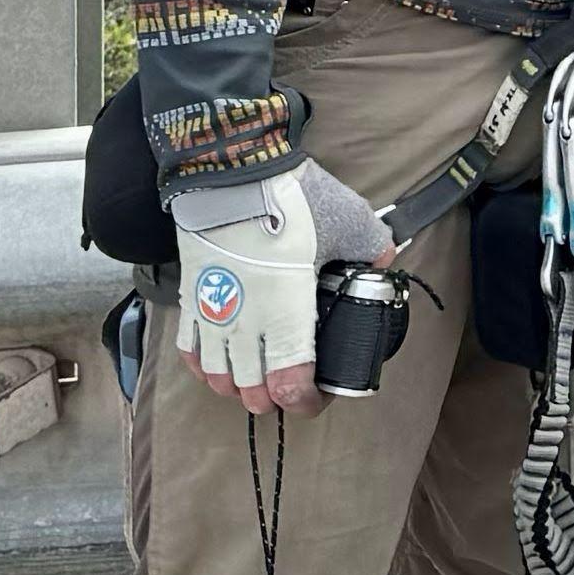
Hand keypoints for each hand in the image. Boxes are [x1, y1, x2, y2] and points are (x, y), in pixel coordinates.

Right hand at [165, 161, 394, 410]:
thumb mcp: (348, 221)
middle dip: (273, 399)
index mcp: (286, 317)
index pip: (290, 388)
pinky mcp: (192, 298)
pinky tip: (219, 360)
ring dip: (238, 387)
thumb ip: (371, 247)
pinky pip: (189, 351)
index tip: (319, 396)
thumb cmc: (289, 200)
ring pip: (217, 380)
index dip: (306, 403)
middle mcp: (245, 326)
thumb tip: (384, 260)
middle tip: (291, 386)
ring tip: (255, 378)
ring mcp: (214, 315)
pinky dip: (204, 366)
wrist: (231, 172)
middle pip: (252, 394)